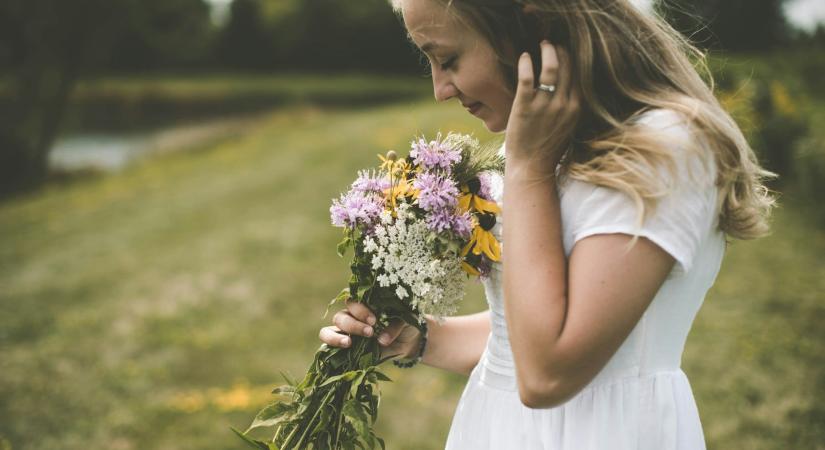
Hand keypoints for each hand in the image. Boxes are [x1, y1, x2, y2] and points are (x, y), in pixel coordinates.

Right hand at [318, 299, 422, 359]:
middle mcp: (352, 317)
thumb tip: (382, 340)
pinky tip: (344, 349)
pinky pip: (329, 346)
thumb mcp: (406, 321)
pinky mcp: (345, 348)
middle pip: (340, 317)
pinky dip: (332, 347)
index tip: (374, 320)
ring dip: (336, 337)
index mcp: (364, 304)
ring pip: (328, 330)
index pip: (352, 301)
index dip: (359, 310)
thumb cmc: (406, 324)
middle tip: (370, 332)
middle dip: (353, 325)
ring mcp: (346, 333)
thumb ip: (395, 326)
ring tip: (349, 343)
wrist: (410, 341)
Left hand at [505, 40, 580, 171]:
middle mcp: (563, 104)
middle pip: (567, 67)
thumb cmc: (547, 149)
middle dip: (561, 50)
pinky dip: (526, 63)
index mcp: (576, 108)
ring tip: (542, 44)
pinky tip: (524, 57)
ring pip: (550, 68)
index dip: (573, 59)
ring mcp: (544, 106)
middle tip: (552, 44)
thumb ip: (570, 108)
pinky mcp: (525, 107)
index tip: (566, 51)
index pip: (579, 75)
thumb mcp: (568, 127)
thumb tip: (570, 90)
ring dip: (547, 51)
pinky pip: (527, 77)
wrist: (531, 168)